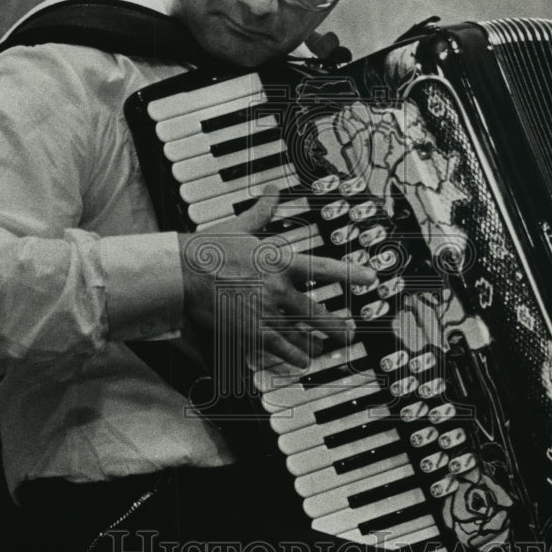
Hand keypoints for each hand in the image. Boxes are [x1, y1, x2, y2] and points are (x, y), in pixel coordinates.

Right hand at [178, 185, 375, 368]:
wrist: (181, 274)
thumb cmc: (208, 249)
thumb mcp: (240, 227)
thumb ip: (262, 211)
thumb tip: (271, 190)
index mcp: (279, 262)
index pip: (324, 269)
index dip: (351, 274)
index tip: (371, 279)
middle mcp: (278, 290)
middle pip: (320, 314)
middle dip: (339, 327)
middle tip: (350, 331)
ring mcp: (266, 315)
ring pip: (302, 336)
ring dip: (317, 344)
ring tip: (327, 348)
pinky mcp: (251, 334)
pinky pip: (280, 350)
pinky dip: (293, 357)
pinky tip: (301, 361)